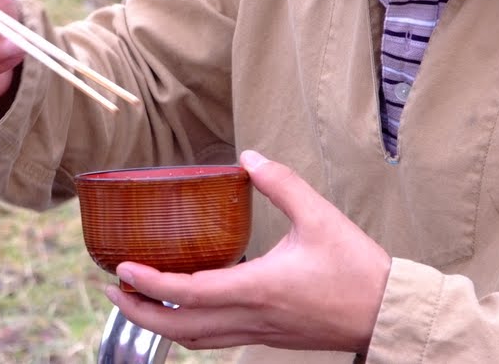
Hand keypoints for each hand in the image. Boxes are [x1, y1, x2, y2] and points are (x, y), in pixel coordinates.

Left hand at [104, 150, 390, 352]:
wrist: (387, 313)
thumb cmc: (356, 268)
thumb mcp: (319, 215)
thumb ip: (281, 183)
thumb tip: (247, 157)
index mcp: (259, 287)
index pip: (189, 293)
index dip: (149, 283)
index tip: (122, 268)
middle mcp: (252, 316)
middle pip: (180, 328)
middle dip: (138, 312)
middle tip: (111, 289)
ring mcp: (259, 332)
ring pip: (196, 340)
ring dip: (159, 324)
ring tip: (135, 300)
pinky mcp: (268, 336)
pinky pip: (216, 339)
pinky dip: (189, 328)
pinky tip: (183, 308)